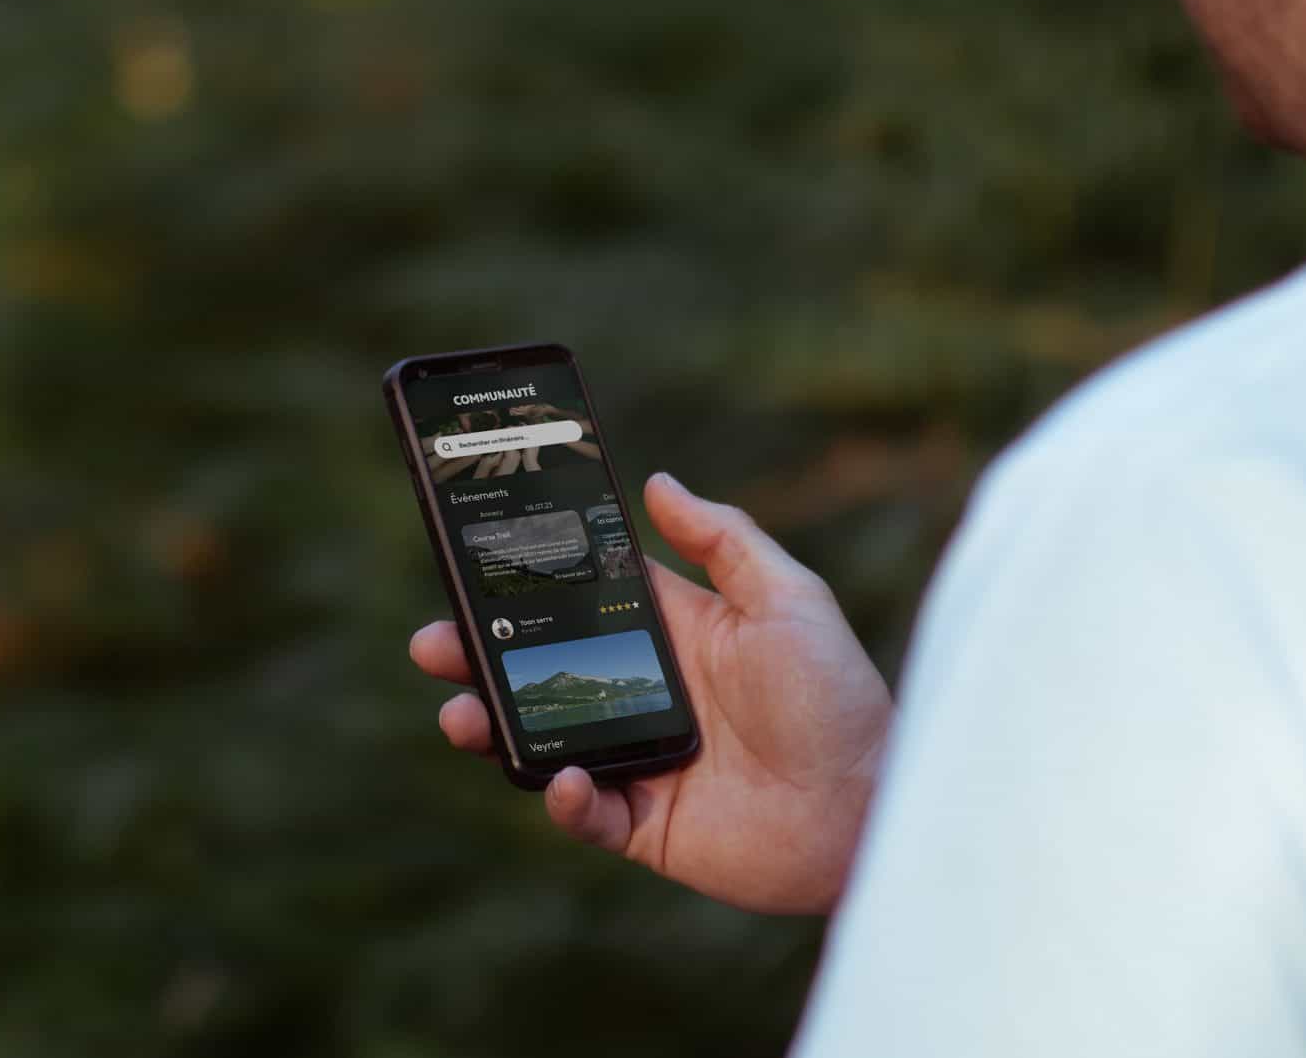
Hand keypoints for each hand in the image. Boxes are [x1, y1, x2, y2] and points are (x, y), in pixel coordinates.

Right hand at [409, 473, 893, 914]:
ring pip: (543, 741)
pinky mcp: (646, 826)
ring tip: (460, 713)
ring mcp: (639, 760)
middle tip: (432, 643)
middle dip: (480, 655)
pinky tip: (566, 781)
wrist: (873, 807)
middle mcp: (646, 695)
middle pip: (541, 670)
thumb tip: (656, 480)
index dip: (526, 585)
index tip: (472, 564)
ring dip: (493, 727)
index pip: (580, 600)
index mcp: (673, 635)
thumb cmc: (840, 697)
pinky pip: (586, 814)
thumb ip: (723, 540)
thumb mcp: (789, 599)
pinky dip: (564, 800)